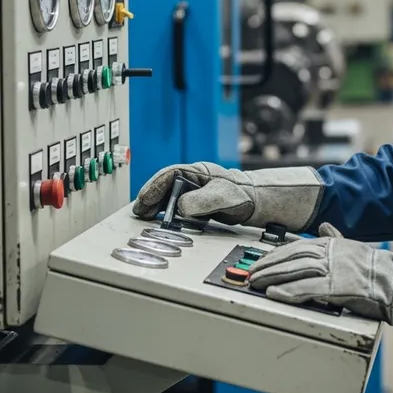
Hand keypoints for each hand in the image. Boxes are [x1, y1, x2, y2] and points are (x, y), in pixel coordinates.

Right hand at [132, 162, 255, 224]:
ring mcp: (193, 190)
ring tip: (144, 217)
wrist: (253, 201)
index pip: (168, 175)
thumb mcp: (220, 197)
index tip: (143, 200)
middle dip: (149, 198)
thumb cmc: (241, 194)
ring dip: (155, 205)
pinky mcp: (195, 203)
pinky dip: (165, 212)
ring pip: (168, 195)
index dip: (153, 187)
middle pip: (164, 185)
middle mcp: (192, 180)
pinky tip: (160, 220)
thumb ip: (201, 201)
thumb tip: (180, 207)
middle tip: (138, 212)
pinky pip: (175, 205)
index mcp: (196, 172)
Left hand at [248, 224, 392, 331]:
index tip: (259, 260)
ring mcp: (332, 269)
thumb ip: (335, 236)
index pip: (295, 246)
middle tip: (248, 273)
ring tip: (254, 283)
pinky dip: (288, 291)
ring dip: (271, 277)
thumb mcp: (354, 247)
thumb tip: (323, 225)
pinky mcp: (336, 287)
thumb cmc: (376, 267)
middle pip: (290, 256)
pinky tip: (274, 294)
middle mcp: (329, 252)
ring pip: (294, 270)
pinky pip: (306, 288)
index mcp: (331, 243)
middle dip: (266, 264)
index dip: (274, 254)